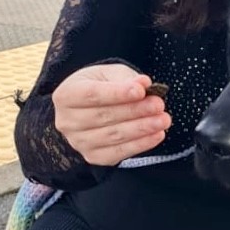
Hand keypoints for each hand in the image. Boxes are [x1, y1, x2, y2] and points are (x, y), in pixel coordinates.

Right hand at [52, 64, 171, 165]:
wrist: (89, 107)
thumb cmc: (101, 85)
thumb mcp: (109, 73)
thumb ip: (126, 78)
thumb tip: (144, 84)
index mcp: (66, 94)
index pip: (92, 95)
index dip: (118, 93)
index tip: (141, 91)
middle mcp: (67, 121)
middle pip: (104, 117)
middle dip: (135, 111)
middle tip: (159, 105)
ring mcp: (78, 142)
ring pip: (113, 136)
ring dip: (142, 129)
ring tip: (163, 120)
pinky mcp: (92, 156)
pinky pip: (118, 152)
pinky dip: (140, 144)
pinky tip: (157, 135)